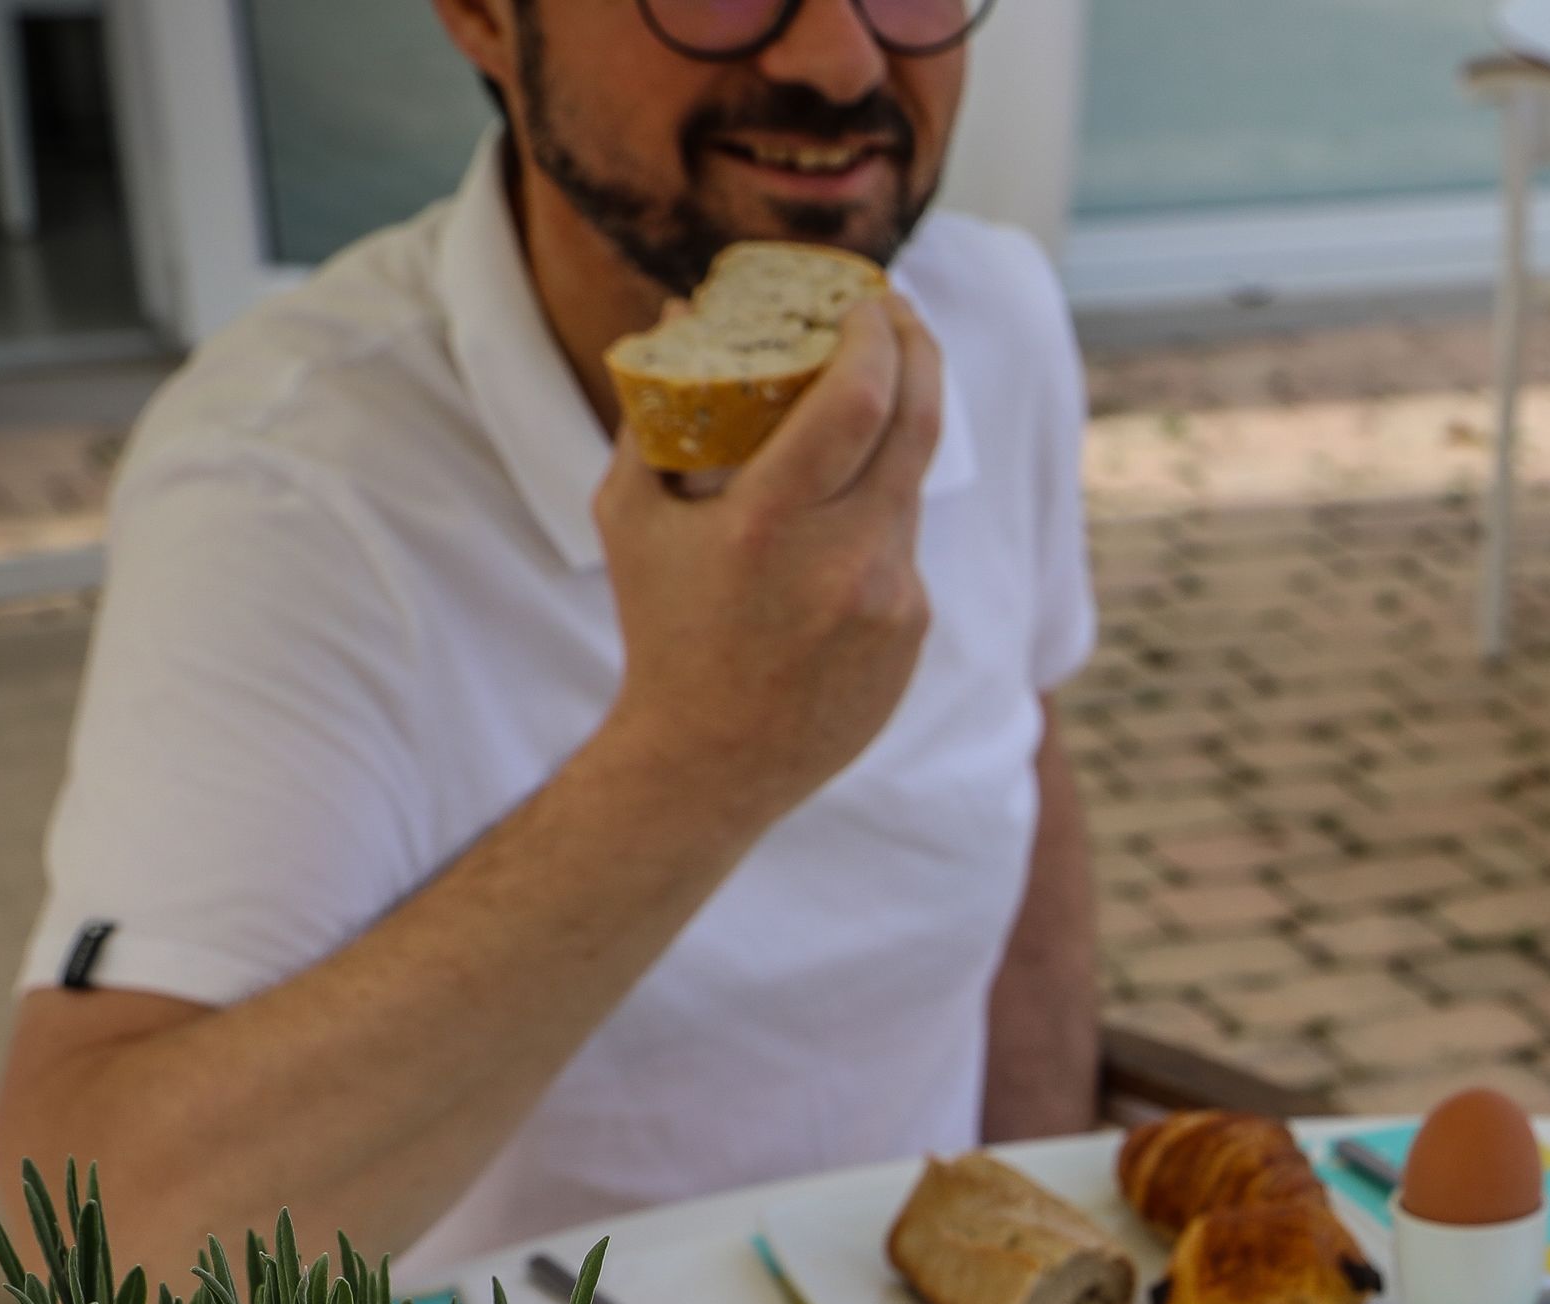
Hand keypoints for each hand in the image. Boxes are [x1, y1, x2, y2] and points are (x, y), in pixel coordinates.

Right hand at [591, 292, 942, 837]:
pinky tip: (842, 507)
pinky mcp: (915, 629)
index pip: (858, 403)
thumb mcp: (631, 516)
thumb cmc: (662, 628)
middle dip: (917, 352)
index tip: (869, 299)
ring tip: (869, 388)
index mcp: (769, 527)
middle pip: (917, 427)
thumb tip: (683, 310)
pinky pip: (904, 543)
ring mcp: (892, 600)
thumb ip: (655, 408)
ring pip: (911, 485)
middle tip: (899, 312)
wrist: (715, 759)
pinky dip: (878, 509)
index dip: (878, 338)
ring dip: (897, 430)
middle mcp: (845, 562)